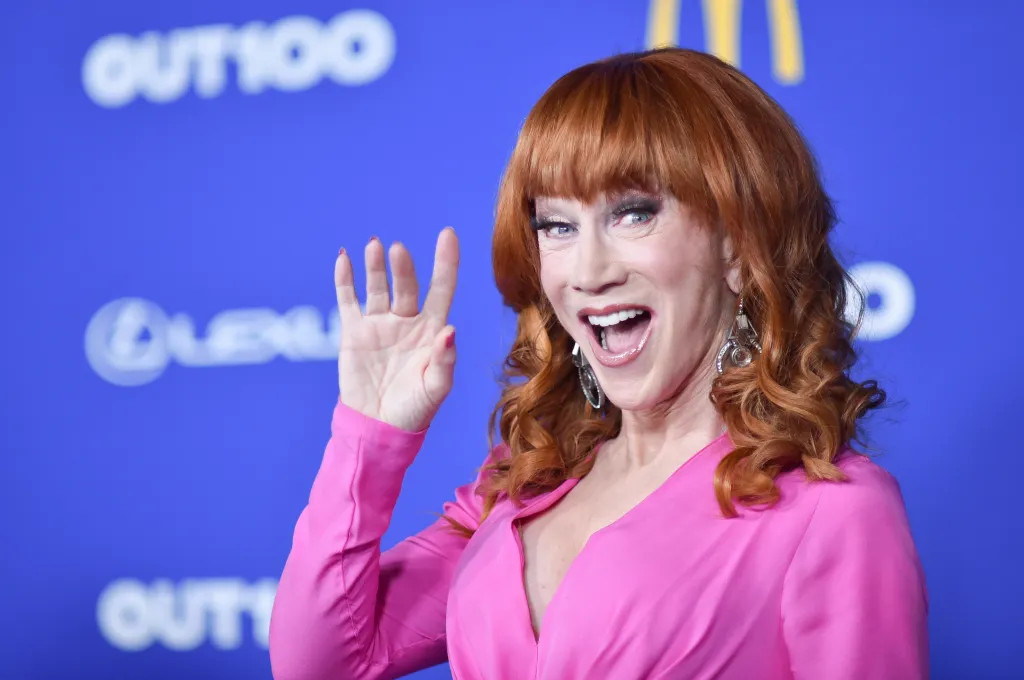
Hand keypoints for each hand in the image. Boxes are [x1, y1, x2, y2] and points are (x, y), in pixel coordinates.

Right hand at [334, 228, 459, 431]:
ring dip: (376, 266)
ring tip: (375, 246)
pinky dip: (345, 279)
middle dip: (403, 268)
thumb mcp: (436, 388)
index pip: (441, 288)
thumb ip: (444, 360)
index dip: (446, 262)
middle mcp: (407, 321)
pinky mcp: (354, 332)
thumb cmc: (415, 409)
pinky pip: (348, 300)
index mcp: (432, 330)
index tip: (448, 234)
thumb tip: (450, 329)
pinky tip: (344, 258)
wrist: (378, 426)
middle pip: (406, 285)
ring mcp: (379, 324)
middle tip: (397, 251)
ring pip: (377, 287)